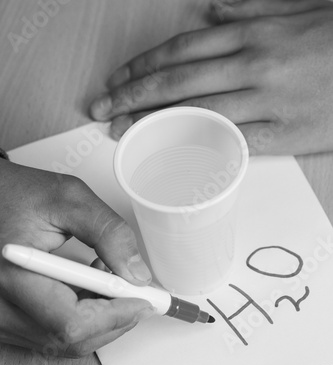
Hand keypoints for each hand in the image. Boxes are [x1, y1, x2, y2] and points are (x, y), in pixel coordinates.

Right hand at [0, 160, 153, 357]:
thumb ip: (109, 234)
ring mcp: (1, 318)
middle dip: (113, 320)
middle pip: (71, 339)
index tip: (142, 301)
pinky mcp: (6, 320)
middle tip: (134, 292)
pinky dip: (80, 319)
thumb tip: (137, 274)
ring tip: (105, 280)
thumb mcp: (69, 199)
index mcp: (13, 276)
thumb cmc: (15, 194)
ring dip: (98, 319)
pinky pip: (51, 335)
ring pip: (64, 342)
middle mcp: (1, 306)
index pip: (71, 322)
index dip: (115, 317)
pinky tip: (87, 289)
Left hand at [89, 3, 332, 154]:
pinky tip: (172, 155)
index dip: (142, 67)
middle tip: (102, 110)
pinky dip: (198, 148)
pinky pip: (232, 142)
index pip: (181, 51)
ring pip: (197, 112)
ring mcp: (266, 101)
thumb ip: (248, 8)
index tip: (116, 82)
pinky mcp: (281, 133)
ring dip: (155, 124)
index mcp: (253, 33)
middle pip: (178, 81)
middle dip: (133, 97)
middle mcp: (252, 64)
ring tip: (124, 133)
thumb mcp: (293, 9)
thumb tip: (211, 11)